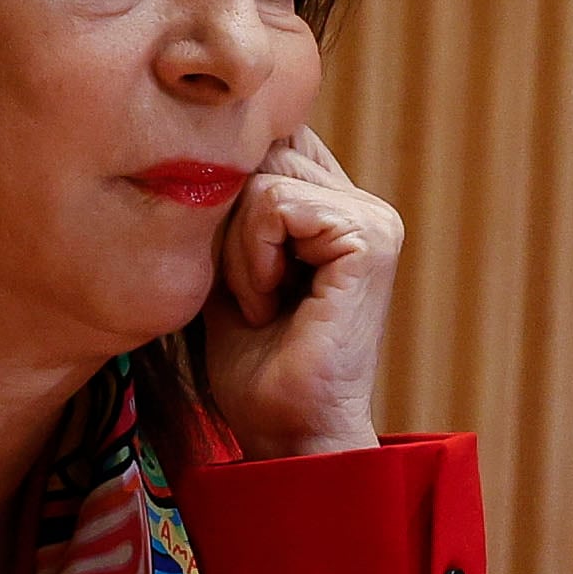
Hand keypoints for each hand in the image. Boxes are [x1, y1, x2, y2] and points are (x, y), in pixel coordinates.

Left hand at [204, 127, 396, 457]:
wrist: (285, 433)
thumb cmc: (254, 366)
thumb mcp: (225, 266)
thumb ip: (227, 205)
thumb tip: (197, 140)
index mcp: (337, 207)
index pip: (270, 141)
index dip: (230, 194)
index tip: (234, 274)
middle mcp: (363, 205)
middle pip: (262, 151)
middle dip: (229, 228)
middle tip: (248, 297)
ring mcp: (374, 219)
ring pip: (263, 178)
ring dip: (239, 251)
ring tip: (260, 305)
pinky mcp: (371, 238)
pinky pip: (275, 204)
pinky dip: (253, 261)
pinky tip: (270, 307)